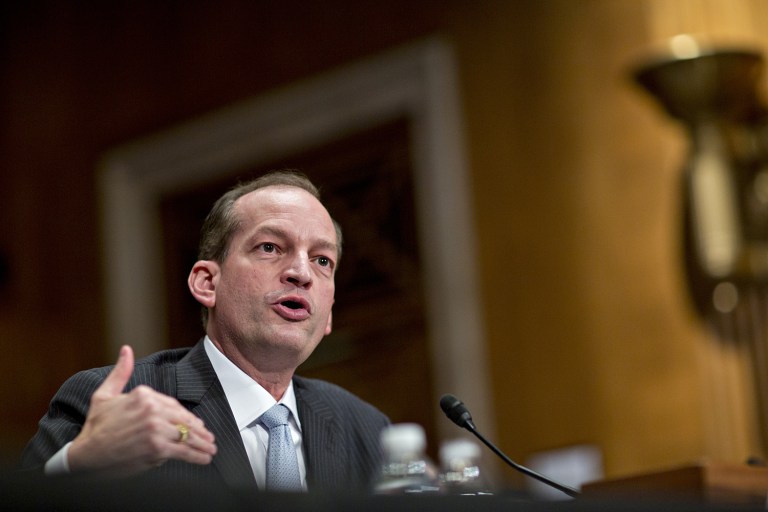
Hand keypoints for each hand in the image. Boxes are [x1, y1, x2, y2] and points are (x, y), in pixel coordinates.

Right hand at [67, 345, 216, 475]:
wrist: (85, 455)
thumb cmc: (95, 427)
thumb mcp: (105, 394)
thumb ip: (121, 373)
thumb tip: (126, 350)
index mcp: (143, 394)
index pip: (174, 405)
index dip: (187, 417)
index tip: (196, 424)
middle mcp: (152, 409)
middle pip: (183, 419)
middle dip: (199, 431)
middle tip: (208, 438)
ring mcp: (156, 428)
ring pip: (187, 435)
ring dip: (202, 444)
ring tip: (209, 449)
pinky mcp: (157, 447)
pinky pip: (183, 450)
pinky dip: (196, 455)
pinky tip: (203, 458)